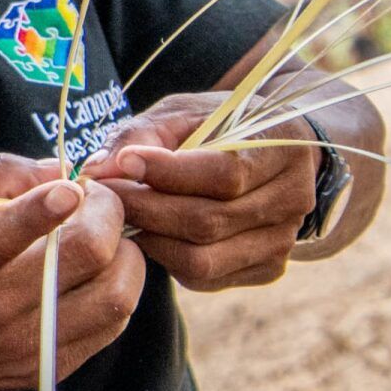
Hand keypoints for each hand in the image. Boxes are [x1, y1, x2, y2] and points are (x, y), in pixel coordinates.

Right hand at [0, 154, 142, 390]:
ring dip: (125, 253)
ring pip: (113, 294)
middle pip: (83, 255)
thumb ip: (0, 175)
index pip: (3, 233)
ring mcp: (22, 342)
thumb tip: (62, 171)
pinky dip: (119, 286)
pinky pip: (113, 323)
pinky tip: (102, 271)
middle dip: (107, 212)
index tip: (69, 188)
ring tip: (108, 236)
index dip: (42, 208)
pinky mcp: (47, 366)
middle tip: (97, 198)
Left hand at [81, 92, 317, 291]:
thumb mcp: (183, 112)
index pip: (224, 172)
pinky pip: (205, 277)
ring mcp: (282, 239)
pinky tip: (151, 232)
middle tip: (102, 195)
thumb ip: (142, 134)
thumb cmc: (217, 127)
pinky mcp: (267, 268)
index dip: (167, 172)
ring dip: (150, 238)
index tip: (123, 162)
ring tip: (122, 215)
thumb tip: (98, 170)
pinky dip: (167, 258)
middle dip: (144, 208)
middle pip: (207, 220)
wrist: (266, 153)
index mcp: (281, 147)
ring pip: (203, 258)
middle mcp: (292, 198)